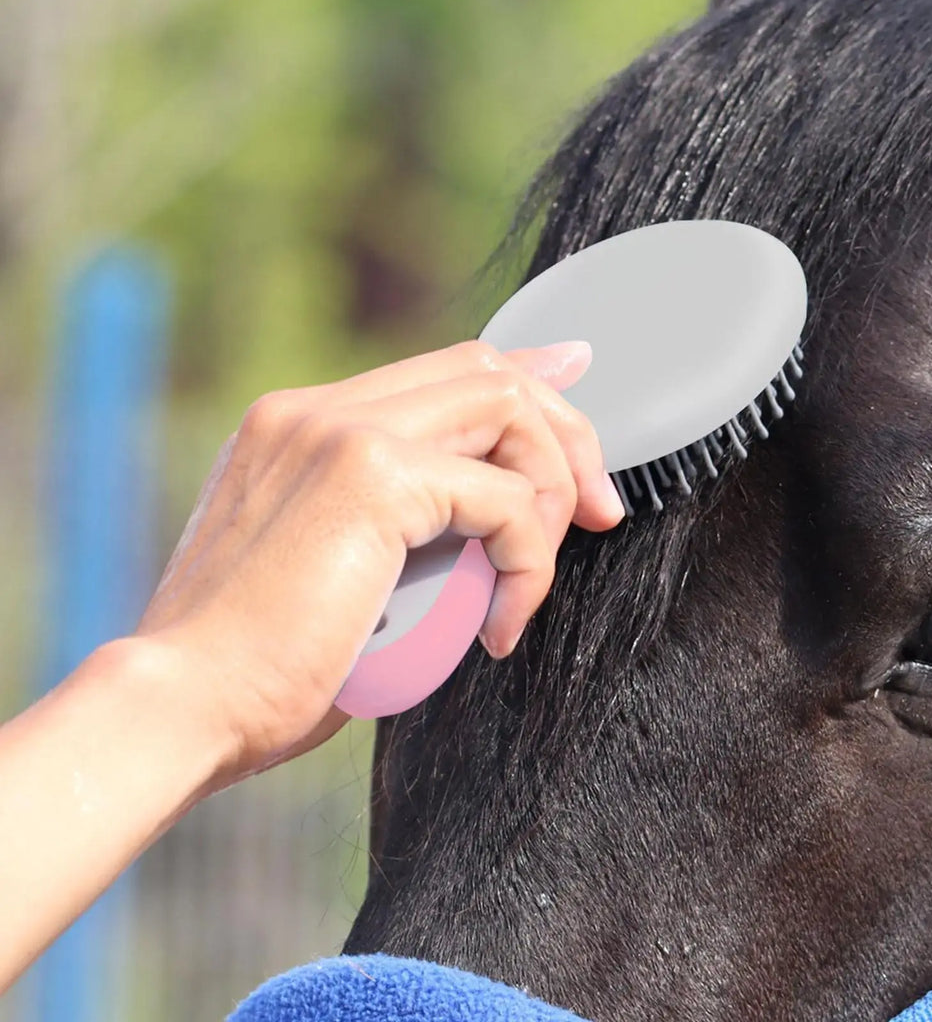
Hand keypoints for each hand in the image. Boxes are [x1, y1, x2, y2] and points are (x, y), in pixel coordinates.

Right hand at [132, 340, 623, 789]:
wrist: (184, 708)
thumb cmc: (258, 671)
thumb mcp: (334, 576)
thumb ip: (397, 532)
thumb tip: (477, 531)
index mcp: (301, 427)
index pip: (440, 370)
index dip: (525, 378)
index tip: (578, 407)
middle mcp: (317, 411)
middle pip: (486, 371)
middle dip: (567, 434)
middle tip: (598, 512)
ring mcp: (339, 432)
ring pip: (506, 409)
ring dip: (554, 489)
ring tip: (531, 582)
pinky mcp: (370, 476)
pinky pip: (505, 498)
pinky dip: (529, 562)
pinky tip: (498, 631)